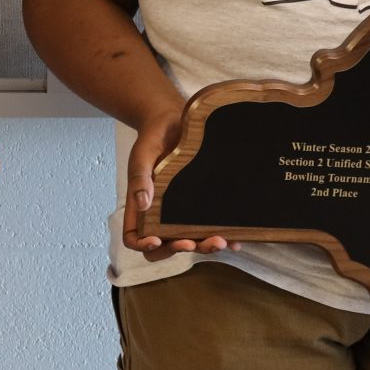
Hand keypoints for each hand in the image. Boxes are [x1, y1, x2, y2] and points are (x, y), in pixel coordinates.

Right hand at [122, 106, 226, 261]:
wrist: (173, 121)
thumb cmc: (153, 137)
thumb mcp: (142, 154)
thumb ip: (140, 177)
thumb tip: (142, 203)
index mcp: (140, 206)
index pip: (134, 237)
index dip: (143, 244)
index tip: (156, 240)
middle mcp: (160, 214)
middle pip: (164, 245)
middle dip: (178, 248)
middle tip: (191, 243)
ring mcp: (181, 212)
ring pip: (189, 240)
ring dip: (203, 246)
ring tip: (219, 242)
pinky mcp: (201, 204)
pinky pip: (209, 226)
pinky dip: (223, 236)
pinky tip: (235, 239)